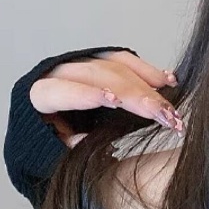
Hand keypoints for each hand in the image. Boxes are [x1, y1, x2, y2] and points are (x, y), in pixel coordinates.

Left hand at [29, 50, 184, 147]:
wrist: (39, 118)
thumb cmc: (44, 137)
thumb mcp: (46, 148)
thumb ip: (63, 144)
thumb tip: (83, 139)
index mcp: (39, 94)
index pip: (63, 91)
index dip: (88, 95)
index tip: (115, 101)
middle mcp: (60, 71)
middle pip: (100, 77)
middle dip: (134, 94)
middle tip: (161, 113)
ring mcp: (81, 62)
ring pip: (116, 65)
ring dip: (147, 82)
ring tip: (169, 99)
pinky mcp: (99, 60)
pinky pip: (125, 60)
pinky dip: (147, 71)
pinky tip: (166, 81)